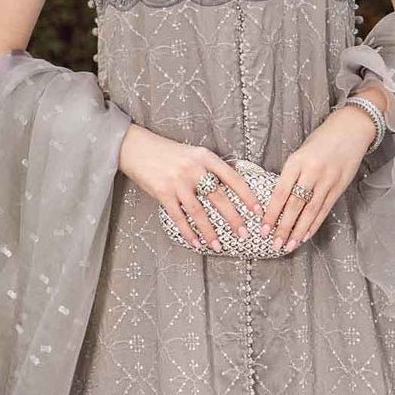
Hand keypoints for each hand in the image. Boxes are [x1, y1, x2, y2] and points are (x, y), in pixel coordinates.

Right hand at [118, 125, 263, 253]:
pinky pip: (179, 217)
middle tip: (244, 235)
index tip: (258, 211)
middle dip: (233, 219)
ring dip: (210, 232)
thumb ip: (209, 169)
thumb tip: (229, 191)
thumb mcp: (193, 154)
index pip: (233, 178)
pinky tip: (196, 243)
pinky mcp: (163, 192)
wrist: (137, 147)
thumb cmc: (168, 153)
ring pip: (199, 212)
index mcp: (205, 157)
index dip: (247, 196)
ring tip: (219, 246)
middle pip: (219, 198)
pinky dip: (188, 232)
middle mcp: (193, 169)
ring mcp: (178, 181)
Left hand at [259, 93, 384, 253]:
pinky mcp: (339, 187)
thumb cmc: (322, 140)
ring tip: (289, 245)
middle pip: (295, 205)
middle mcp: (312, 172)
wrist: (351, 129)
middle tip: (275, 244)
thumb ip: (292, 173)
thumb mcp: (302, 151)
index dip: (271, 213)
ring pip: (310, 211)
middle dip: (283, 228)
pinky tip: (306, 235)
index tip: (263, 229)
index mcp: (297, 161)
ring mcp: (327, 180)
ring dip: (298, 231)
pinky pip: (324, 210)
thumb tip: (278, 200)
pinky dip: (314, 224)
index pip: (281, 192)